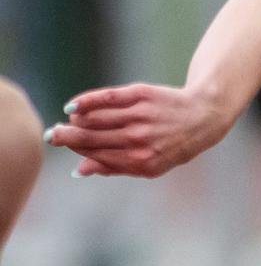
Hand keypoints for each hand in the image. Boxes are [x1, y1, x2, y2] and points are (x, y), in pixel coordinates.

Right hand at [43, 82, 227, 178]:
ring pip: (96, 118)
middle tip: (53, 134)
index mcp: (141, 162)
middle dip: (68, 137)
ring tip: (70, 120)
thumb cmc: (172, 146)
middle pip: (91, 137)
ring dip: (77, 120)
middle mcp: (138, 139)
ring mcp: (139, 116)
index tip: (61, 145)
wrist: (202, 117)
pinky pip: (106, 98)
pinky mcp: (140, 95)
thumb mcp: (149, 166)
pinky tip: (75, 106)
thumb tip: (80, 170)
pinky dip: (86, 101)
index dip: (76, 150)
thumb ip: (114, 168)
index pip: (96, 155)